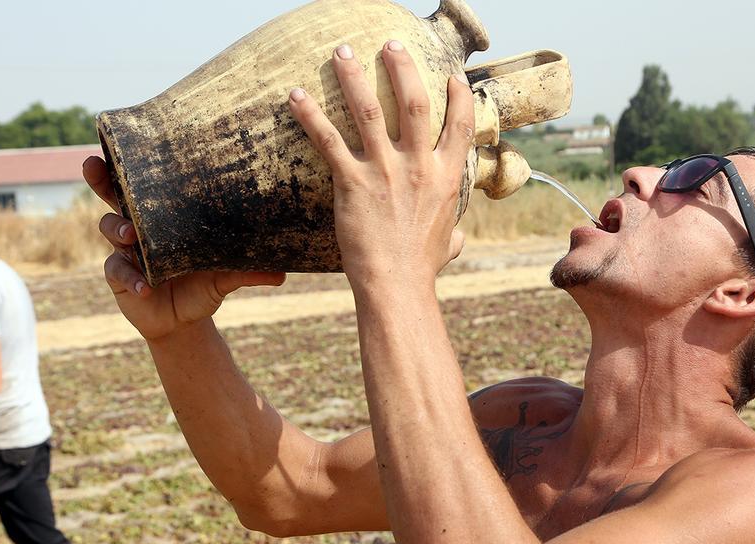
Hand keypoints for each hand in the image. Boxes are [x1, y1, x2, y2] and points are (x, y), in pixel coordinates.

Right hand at [82, 156, 286, 340]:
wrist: (186, 320)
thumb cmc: (204, 285)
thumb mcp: (227, 275)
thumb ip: (249, 270)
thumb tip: (284, 272)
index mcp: (161, 214)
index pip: (142, 182)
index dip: (127, 162)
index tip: (116, 141)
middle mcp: (138, 225)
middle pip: (110, 194)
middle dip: (100, 178)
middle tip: (93, 166)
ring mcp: (124, 250)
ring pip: (110, 228)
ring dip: (118, 229)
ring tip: (133, 238)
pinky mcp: (119, 277)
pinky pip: (118, 271)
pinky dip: (131, 278)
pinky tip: (144, 287)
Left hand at [288, 41, 472, 283]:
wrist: (397, 287)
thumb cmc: (421, 269)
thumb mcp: (447, 245)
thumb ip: (453, 233)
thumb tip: (459, 240)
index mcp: (445, 177)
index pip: (459, 125)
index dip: (459, 98)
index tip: (453, 77)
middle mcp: (417, 166)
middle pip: (414, 102)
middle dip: (402, 67)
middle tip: (390, 45)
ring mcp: (384, 171)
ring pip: (369, 110)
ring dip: (353, 77)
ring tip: (341, 53)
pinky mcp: (351, 183)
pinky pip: (328, 140)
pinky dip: (310, 115)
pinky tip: (295, 95)